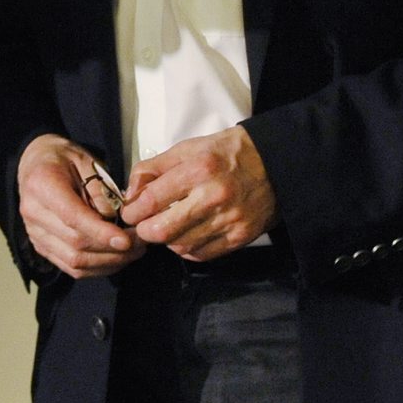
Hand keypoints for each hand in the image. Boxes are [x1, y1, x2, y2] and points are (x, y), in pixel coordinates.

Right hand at [16, 135, 144, 278]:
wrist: (36, 164)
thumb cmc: (64, 159)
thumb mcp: (87, 162)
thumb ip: (100, 190)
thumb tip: (115, 219)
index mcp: (42, 185)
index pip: (72, 217)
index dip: (101, 232)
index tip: (127, 240)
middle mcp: (33, 213)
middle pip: (75, 244)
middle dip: (112, 249)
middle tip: (140, 243)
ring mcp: (35, 233)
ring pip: (74, 261)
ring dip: (108, 262)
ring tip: (133, 252)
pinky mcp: (41, 247)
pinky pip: (70, 267)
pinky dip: (97, 268)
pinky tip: (116, 258)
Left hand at [121, 126, 276, 261]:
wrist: (274, 163)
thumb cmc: (225, 154)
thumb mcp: (186, 149)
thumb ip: (153, 169)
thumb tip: (131, 194)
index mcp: (199, 169)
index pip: (153, 200)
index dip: (134, 211)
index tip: (129, 213)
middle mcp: (214, 196)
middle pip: (163, 230)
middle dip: (145, 232)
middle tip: (142, 226)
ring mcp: (230, 220)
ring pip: (181, 246)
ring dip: (167, 240)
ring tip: (167, 227)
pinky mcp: (241, 236)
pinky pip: (202, 254)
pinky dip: (188, 249)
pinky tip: (187, 235)